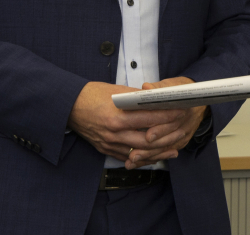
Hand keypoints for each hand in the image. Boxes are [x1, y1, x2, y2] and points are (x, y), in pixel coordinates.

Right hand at [68, 77, 206, 168]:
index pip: (149, 119)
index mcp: (117, 116)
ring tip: (173, 149)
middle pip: (147, 141)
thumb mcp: (116, 91)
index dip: (167, 116)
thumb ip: (137, 97)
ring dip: (158, 152)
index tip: (180, 112)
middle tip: (181, 131)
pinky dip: (142, 157)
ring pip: (139, 153)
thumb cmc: (91, 95)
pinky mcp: (105, 149)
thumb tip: (156, 99)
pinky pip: (127, 157)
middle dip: (167, 137)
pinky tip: (154, 155)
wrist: (68, 106)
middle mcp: (114, 133)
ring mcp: (109, 144)